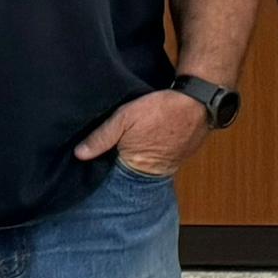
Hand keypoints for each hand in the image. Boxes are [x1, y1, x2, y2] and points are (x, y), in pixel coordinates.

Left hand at [78, 90, 212, 180]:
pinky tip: (154, 136)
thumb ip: (101, 137)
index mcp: (138, 166)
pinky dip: (158, 149)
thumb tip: (80, 154)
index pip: (115, 178)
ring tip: (136, 140)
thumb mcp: (124, 118)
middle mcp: (156, 172)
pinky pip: (165, 157)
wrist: (198, 100)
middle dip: (124, 162)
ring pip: (150, 164)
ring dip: (143, 155)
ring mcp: (173, 165)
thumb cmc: (161, 109)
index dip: (107, 167)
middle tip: (118, 147)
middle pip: (134, 173)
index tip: (97, 161)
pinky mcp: (184, 155)